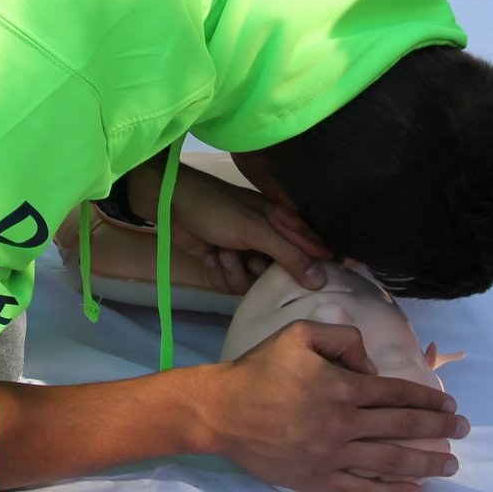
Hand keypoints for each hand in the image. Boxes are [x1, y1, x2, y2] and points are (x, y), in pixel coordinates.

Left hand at [127, 158, 333, 294]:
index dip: (306, 271)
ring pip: (251, 286)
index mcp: (283, 227)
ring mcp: (246, 255)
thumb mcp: (256, 229)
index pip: (309, 256)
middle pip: (278, 279)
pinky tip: (209, 255)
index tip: (305, 279)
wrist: (170, 205)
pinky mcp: (225, 265)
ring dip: (232, 272)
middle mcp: (268, 243)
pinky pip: (230, 285)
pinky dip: (217, 273)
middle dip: (257, 272)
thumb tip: (321, 280)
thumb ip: (289, 254)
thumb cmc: (216, 208)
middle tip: (247, 258)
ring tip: (221, 252)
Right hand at [209, 321, 468, 491]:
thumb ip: (341, 338)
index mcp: (342, 387)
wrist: (221, 410)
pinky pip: (364, 490)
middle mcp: (344, 423)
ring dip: (427, 462)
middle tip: (463, 430)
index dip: (427, 399)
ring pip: (391, 461)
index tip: (449, 405)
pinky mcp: (318, 479)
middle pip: (403, 427)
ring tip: (451, 464)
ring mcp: (332, 455)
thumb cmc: (259, 369)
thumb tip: (369, 365)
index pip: (397, 393)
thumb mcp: (298, 333)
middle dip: (439, 428)